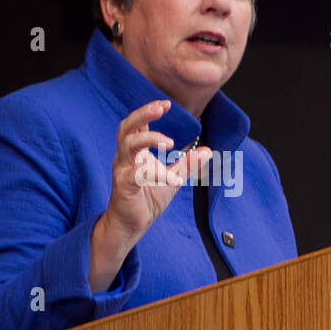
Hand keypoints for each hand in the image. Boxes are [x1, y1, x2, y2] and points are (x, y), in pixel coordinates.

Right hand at [89, 100, 210, 291]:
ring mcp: (122, 171)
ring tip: (169, 142)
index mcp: (134, 152)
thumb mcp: (172, 178)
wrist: (131, 226)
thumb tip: (208, 150)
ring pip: (128, 146)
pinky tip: (174, 179)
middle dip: (142, 114)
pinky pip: (137, 175)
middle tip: (160, 107)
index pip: (137, 124)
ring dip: (148, 138)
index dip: (148, 111)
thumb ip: (188, 164)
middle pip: (126, 128)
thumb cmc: (147, 199)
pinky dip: (157, 174)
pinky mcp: (123, 187)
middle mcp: (125, 157)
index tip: (166, 104)